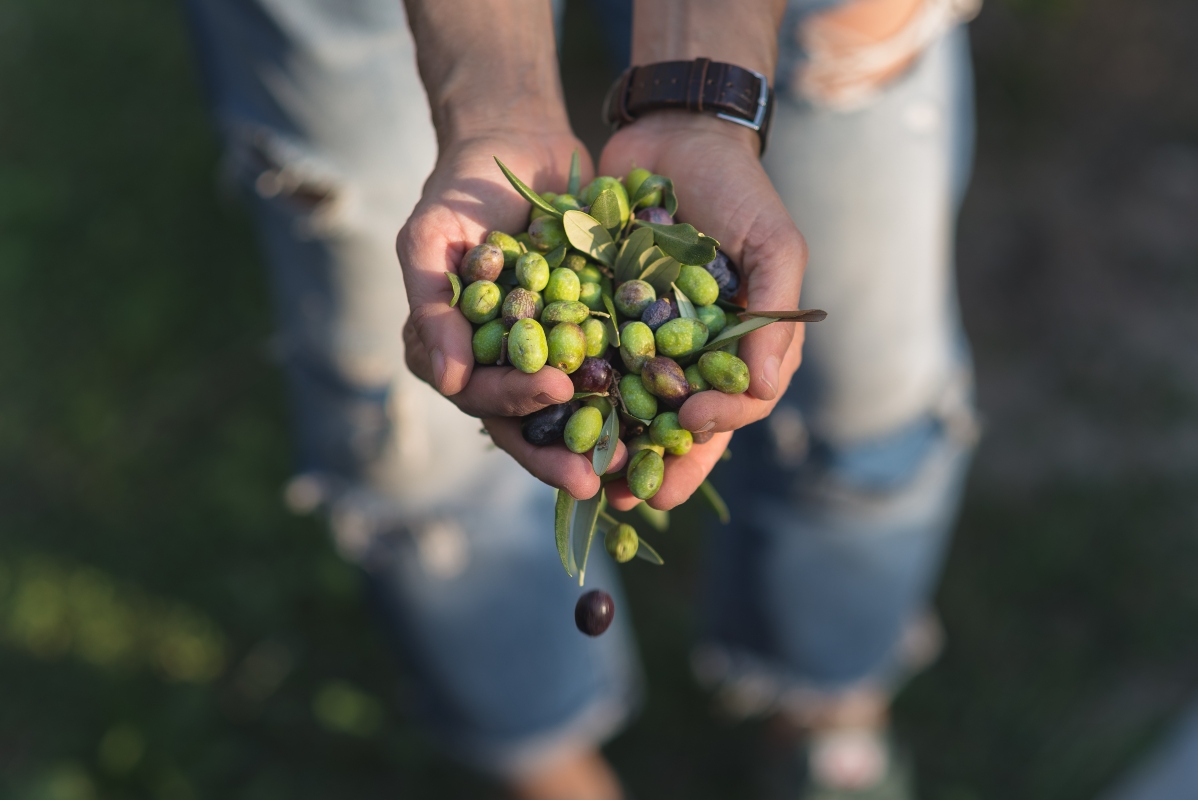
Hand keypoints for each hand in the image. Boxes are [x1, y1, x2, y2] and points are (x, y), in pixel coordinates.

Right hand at [396, 132, 628, 499]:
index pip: (477, 394)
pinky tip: (662, 414)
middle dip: (557, 449)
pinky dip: (629, 394)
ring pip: (567, 409)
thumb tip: (444, 379)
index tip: (556, 393)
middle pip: (524, 420)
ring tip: (634, 464)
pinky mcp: (585, 333)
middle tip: (595, 474)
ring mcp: (543, 351)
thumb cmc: (461, 190)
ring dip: (596, 439)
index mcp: (452, 352)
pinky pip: (606, 370)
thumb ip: (431, 304)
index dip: (512, 404)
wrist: (516, 141)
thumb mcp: (430, 237)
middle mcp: (497, 362)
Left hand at [597, 113, 808, 510]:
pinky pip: (582, 360)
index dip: (714, 427)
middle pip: (673, 424)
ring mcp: (640, 338)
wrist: (675, 134)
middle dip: (653, 462)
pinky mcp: (597, 316)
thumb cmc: (739, 191)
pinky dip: (566, 389)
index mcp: (737, 349)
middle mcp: (688, 354)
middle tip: (628, 496)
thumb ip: (775, 315)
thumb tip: (768, 390)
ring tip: (584, 473)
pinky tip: (546, 412)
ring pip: (624, 406)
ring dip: (606, 442)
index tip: (692, 428)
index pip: (732, 406)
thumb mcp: (774, 244)